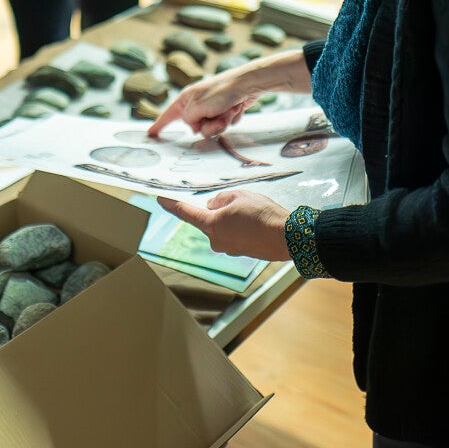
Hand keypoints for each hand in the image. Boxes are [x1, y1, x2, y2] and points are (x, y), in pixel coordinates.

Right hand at [148, 50, 308, 137]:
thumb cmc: (223, 91)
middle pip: (196, 128)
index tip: (151, 134)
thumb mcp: (198, 107)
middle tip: (218, 117)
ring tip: (230, 109)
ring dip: (223, 122)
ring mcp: (213, 107)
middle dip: (209, 126)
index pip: (169, 115)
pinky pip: (226, 124)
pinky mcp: (226, 109)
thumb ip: (189, 120)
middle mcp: (198, 103)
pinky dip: (232, 118)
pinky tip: (237, 107)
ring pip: (212, 128)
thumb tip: (193, 127)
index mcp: (187, 99)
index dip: (160, 125)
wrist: (249, 84)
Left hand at [157, 189, 291, 259]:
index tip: (160, 199)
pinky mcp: (241, 252)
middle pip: (208, 220)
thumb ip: (221, 199)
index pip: (186, 213)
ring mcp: (229, 249)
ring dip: (233, 218)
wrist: (288, 236)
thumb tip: (214, 206)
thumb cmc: (263, 214)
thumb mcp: (239, 195)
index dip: (172, 204)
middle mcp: (216, 240)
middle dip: (219, 209)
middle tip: (238, 202)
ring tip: (253, 212)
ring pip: (223, 227)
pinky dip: (242, 227)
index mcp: (212, 225)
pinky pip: (235, 234)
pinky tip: (257, 222)